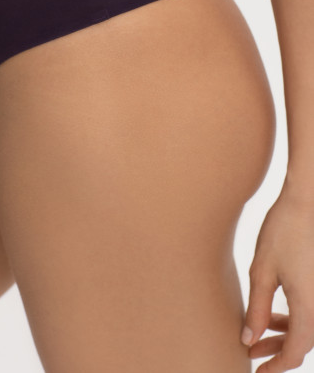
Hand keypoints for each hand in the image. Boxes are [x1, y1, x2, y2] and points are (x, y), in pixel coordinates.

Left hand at [241, 180, 313, 371]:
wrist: (306, 202)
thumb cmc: (282, 231)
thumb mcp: (262, 271)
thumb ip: (257, 309)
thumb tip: (249, 340)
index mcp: (309, 306)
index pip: (295, 353)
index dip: (274, 367)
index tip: (255, 371)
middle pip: (303, 343)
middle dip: (276, 351)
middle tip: (251, 353)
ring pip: (307, 327)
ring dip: (284, 334)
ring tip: (258, 333)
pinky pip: (310, 310)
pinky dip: (293, 317)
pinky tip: (273, 314)